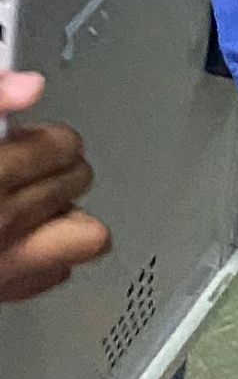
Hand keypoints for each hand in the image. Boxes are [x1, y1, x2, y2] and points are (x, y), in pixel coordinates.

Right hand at [0, 76, 107, 303]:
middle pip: (78, 181)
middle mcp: (6, 220)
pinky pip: (55, 274)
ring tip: (36, 202)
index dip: (46, 136)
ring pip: (88, 235)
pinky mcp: (4, 293)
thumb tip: (29, 86)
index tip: (29, 135)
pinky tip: (25, 244)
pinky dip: (47, 257)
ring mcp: (8, 263)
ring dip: (66, 215)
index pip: (59, 145)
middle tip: (31, 163)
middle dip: (59, 167)